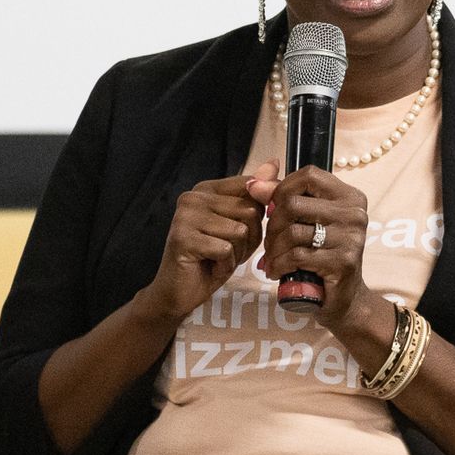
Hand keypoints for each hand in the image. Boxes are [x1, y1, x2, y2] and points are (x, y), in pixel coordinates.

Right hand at [133, 160, 275, 323]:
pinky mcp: (183, 238)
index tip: (240, 231)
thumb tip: (274, 163)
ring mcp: (185, 216)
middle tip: (227, 249)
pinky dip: (225, 264)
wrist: (180, 290)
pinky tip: (210, 265)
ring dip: (237, 253)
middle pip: (250, 211)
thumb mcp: (240, 224)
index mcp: (207, 189)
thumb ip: (254, 196)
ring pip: (240, 231)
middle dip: (249, 238)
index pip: (252, 188)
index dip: (258, 216)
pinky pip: (225, 249)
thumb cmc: (212, 257)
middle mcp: (193, 197)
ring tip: (217, 257)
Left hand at [255, 164, 388, 333]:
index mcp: (349, 197)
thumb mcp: (305, 223)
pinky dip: (279, 265)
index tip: (274, 209)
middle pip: (294, 204)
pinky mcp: (342, 262)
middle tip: (270, 242)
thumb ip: (282, 198)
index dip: (282, 189)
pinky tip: (276, 271)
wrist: (342, 299)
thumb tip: (254, 183)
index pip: (309, 175)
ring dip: (273, 249)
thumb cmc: (321, 256)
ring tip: (272, 259)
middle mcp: (354, 213)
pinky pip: (297, 256)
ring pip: (292, 232)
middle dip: (272, 225)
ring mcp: (351, 237)